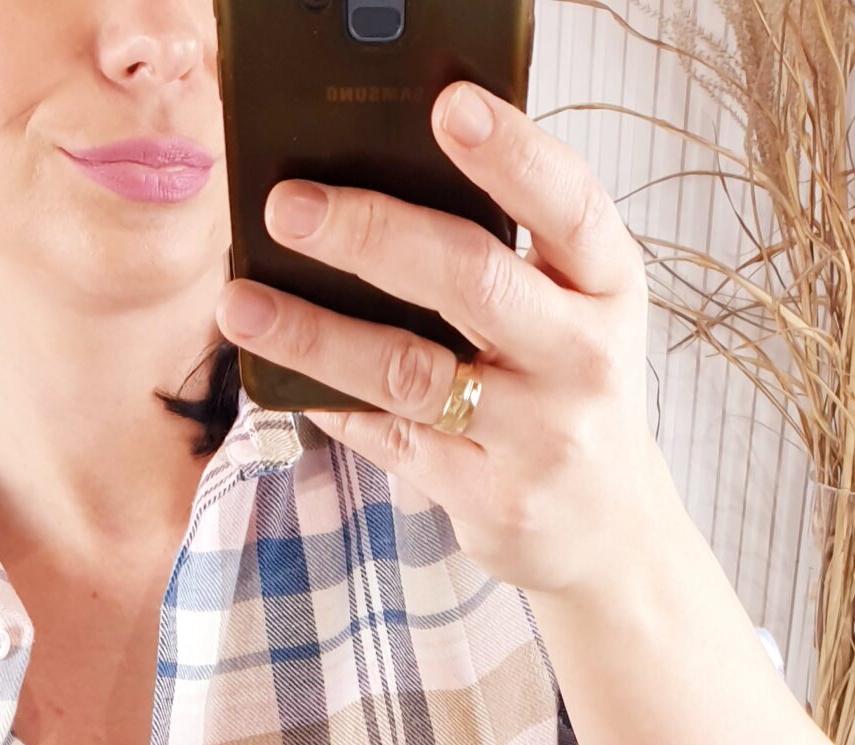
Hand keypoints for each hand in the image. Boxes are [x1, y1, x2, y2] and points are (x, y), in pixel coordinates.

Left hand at [212, 79, 673, 599]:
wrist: (611, 528)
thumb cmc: (572, 389)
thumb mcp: (575, 310)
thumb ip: (509, 251)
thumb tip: (371, 182)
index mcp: (608, 286)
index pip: (569, 204)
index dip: (513, 153)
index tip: (449, 106)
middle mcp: (582, 357)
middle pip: (472, 279)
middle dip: (373, 234)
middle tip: (290, 207)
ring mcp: (537, 435)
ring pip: (412, 371)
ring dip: (317, 333)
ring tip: (243, 304)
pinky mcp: (492, 496)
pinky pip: (393, 439)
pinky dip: (331, 402)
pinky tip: (279, 375)